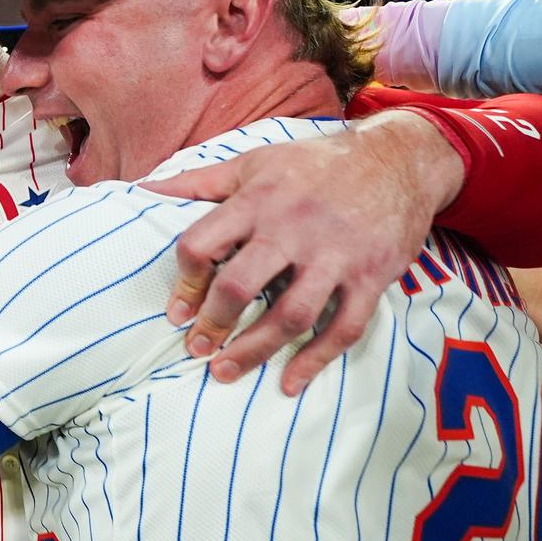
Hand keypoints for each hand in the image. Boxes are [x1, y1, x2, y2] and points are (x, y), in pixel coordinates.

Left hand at [148, 112, 461, 395]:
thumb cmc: (316, 164)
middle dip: (212, 325)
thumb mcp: (256, 162)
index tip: (176, 313)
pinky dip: (315, 360)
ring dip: (253, 351)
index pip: (203, 244)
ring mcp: (336, 254)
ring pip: (289, 315)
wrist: (398, 158)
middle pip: (240, 286)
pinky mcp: (372, 276)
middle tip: (197, 349)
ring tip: (225, 372)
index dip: (184, 283)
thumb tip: (142, 191)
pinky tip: (290, 381)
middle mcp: (294, 226)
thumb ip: (200, 182)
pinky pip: (343, 328)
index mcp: (258, 198)